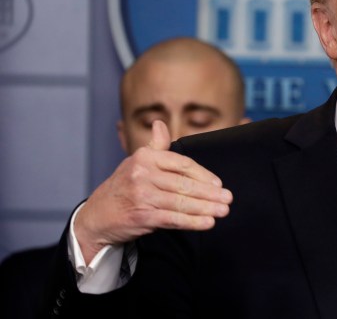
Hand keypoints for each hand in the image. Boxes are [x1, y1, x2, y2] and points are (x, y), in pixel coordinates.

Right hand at [74, 120, 232, 263]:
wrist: (96, 216)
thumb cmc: (123, 187)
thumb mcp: (137, 162)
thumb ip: (155, 146)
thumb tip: (160, 124)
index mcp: (145, 157)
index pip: (182, 164)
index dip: (203, 175)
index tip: (219, 184)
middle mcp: (142, 174)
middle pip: (184, 184)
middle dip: (210, 193)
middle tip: (228, 199)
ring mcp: (142, 195)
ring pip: (181, 202)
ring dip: (206, 208)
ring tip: (223, 211)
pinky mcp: (142, 216)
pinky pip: (173, 219)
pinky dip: (192, 222)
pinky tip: (207, 223)